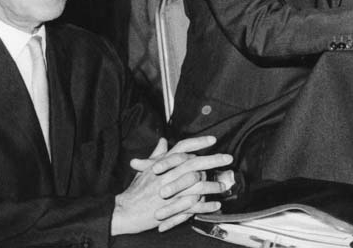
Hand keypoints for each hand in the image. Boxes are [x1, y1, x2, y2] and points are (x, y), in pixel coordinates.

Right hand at [111, 135, 232, 234]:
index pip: (182, 148)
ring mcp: (169, 192)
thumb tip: (163, 140)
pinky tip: (216, 205)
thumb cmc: (135, 191)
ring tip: (223, 186)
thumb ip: (156, 154)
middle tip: (228, 158)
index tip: (213, 140)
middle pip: (195, 163)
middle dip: (214, 160)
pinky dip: (206, 206)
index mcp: (162, 165)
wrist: (124, 211)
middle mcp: (167, 176)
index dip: (198, 142)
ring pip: (196, 186)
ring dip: (212, 185)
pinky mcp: (171, 208)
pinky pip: (193, 206)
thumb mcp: (144, 169)